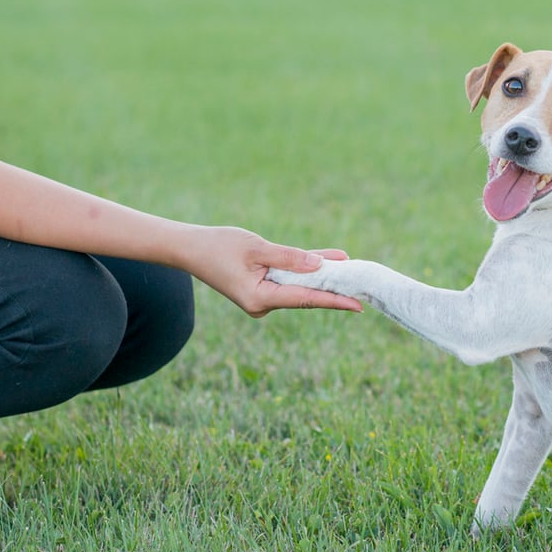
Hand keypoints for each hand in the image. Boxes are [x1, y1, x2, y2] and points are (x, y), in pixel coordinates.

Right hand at [185, 226, 362, 317]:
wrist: (190, 249)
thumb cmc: (218, 247)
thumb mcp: (256, 249)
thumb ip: (288, 257)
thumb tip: (318, 266)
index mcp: (260, 299)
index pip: (305, 299)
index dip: (334, 300)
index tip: (357, 305)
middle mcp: (263, 304)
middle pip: (305, 294)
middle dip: (333, 286)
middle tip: (362, 281)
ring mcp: (262, 297)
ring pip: (299, 285)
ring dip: (321, 275)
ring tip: (350, 266)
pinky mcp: (261, 288)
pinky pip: (289, 279)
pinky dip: (306, 270)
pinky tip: (328, 262)